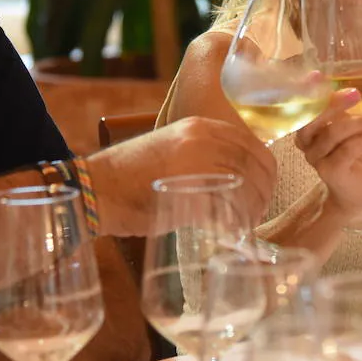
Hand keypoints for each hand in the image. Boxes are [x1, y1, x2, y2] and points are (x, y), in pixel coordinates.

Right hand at [88, 116, 277, 235]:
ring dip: (252, 211)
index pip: (252, 145)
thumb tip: (235, 173)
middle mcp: (203, 141)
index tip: (265, 187)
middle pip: (255, 168)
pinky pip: (226, 212)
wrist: (96, 188)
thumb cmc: (129, 173)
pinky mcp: (189, 197)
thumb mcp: (170, 146)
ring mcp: (197, 168)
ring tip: (245, 225)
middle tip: (259, 210)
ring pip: (245, 191)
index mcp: (199, 126)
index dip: (265, 170)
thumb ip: (203, 151)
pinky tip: (231, 234)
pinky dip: (234, 226)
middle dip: (264, 193)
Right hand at [292, 88, 361, 216]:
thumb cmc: (357, 151)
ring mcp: (316, 157)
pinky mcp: (330, 172)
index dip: (308, 89)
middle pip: (313, 118)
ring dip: (360, 123)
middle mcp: (306, 140)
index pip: (305, 102)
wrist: (357, 191)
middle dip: (334, 103)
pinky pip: (348, 151)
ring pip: (334, 134)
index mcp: (309, 123)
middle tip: (357, 93)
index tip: (317, 75)